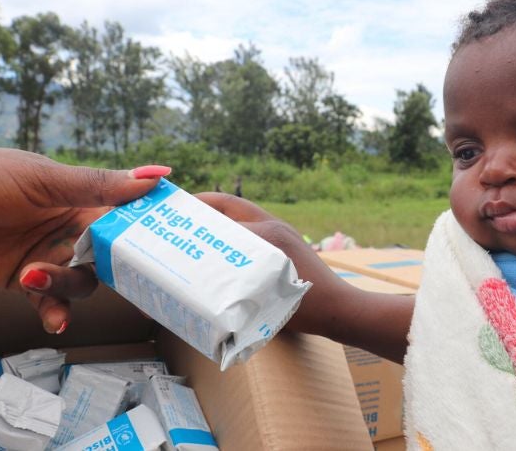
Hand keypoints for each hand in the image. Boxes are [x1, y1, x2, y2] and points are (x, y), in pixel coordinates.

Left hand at [0, 147, 169, 333]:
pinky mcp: (24, 279)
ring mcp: (47, 253)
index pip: (125, 214)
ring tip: (38, 275)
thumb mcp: (43, 179)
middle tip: (114, 273)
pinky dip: (56, 311)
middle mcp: (68, 226)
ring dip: (69, 284)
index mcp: (79, 195)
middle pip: (110, 255)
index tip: (168, 245)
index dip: (146, 230)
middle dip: (112, 266)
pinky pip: (51, 301)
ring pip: (82, 280)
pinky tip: (54, 317)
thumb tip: (156, 176)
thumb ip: (98, 185)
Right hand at [195, 192, 413, 362]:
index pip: (225, 210)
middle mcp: (274, 227)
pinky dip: (237, 232)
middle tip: (179, 217)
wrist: (340, 309)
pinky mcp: (290, 242)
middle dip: (204, 208)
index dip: (199, 207)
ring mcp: (284, 232)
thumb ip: (232, 289)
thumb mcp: (262, 299)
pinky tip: (224, 248)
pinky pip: (256, 229)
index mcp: (267, 235)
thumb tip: (198, 291)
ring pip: (244, 215)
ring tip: (196, 231)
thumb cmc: (305, 309)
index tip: (175, 210)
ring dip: (220, 218)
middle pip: (231, 206)